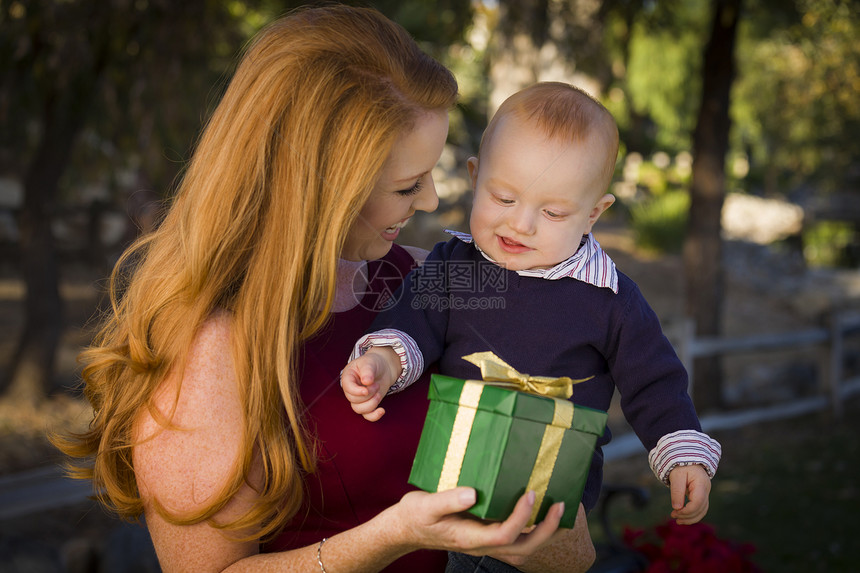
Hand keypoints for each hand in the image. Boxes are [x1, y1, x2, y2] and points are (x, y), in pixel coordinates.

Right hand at [340, 350, 397, 420]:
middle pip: (354, 400)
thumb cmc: (373, 363)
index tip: (366, 389)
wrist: (383, 367)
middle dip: (368, 394)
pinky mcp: (368, 404)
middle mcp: (351, 390)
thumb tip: (366, 381)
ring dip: (372, 403)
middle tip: (376, 385)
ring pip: (359, 409)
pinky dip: (374, 416)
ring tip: (378, 393)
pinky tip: (382, 410)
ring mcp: (359, 399)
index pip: (348, 388)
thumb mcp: (370, 363)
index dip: (357, 391)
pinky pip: (367, 416)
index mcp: (348, 378)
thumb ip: (367, 371)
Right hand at [393, 488, 563, 559]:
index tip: (531, 493)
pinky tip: (541, 512)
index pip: (503, 534)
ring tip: (561, 511)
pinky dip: (534, 529)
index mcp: (469, 537)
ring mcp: (485, 543)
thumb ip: (448, 499)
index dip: (521, 517)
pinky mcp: (486, 536)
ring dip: (546, 533)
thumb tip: (473, 493)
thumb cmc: (415, 515)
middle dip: (546, 530)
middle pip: (522, 548)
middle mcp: (481, 545)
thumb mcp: (425, 504)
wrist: (406, 529)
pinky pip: (516, 539)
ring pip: (523, 548)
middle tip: (561, 505)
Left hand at [668, 464, 710, 523]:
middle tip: (673, 516)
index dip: (687, 511)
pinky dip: (692, 514)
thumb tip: (677, 508)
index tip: (675, 512)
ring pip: (702, 510)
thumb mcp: (676, 476)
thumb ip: (677, 491)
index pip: (698, 502)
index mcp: (701, 484)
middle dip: (688, 516)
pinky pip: (699, 508)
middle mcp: (706, 490)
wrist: (686, 459)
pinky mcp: (701, 495)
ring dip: (691, 518)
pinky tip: (682, 517)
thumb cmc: (680, 465)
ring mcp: (705, 493)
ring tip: (677, 521)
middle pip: (701, 508)